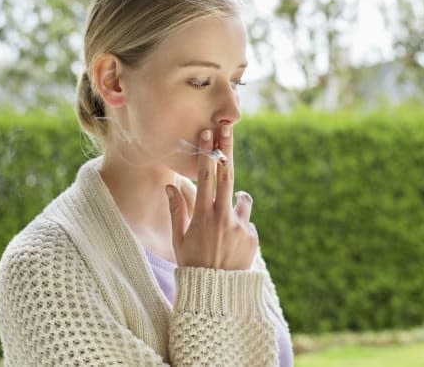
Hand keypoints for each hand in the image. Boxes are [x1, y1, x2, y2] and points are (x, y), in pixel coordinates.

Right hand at [165, 124, 257, 269]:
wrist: (215, 293)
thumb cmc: (192, 264)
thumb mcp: (179, 239)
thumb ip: (177, 210)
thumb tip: (169, 185)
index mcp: (202, 216)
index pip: (206, 177)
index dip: (207, 153)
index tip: (208, 134)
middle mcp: (223, 217)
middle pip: (228, 175)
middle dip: (227, 150)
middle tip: (227, 130)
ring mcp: (240, 226)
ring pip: (243, 200)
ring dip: (237, 201)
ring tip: (227, 220)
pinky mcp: (253, 237)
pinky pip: (248, 223)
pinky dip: (241, 227)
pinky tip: (231, 245)